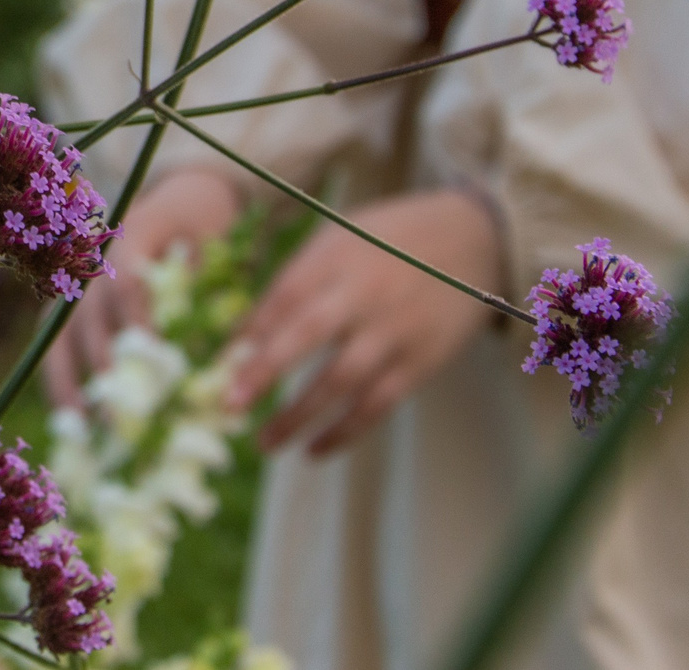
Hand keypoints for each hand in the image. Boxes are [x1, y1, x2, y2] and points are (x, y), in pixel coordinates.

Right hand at [41, 164, 240, 409]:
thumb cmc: (206, 225)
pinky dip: (60, 377)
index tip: (151, 359)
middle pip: (88, 314)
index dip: (136, 322)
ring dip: (68, 379)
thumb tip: (205, 344)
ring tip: (81, 425)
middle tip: (119, 411)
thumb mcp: (217, 241)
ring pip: (61, 332)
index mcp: (132, 235)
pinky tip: (70, 415)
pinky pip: (56, 341)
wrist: (184, 198)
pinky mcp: (70, 301)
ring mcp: (77, 280)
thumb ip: (208, 283)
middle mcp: (94, 257)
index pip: (126, 282)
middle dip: (103, 365)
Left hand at [224, 189, 501, 456]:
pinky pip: (378, 404)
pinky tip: (314, 450)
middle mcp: (363, 292)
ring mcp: (394, 330)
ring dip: (299, 416)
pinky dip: (344, 432)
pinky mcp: (421, 362)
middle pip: (307, 335)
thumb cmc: (389, 240)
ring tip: (265, 444)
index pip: (283, 296)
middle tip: (229, 406)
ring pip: (341, 381)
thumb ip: (296, 279)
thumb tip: (242, 332)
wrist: (473, 240)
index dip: (248, 332)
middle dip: (264, 372)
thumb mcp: (340, 238)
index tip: (215, 365)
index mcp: (336, 256)